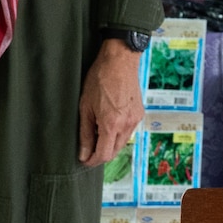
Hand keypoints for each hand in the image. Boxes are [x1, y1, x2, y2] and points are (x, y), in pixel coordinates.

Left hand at [78, 39, 144, 167]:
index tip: (83, 160)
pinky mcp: (139, 114)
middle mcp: (126, 125)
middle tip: (88, 149)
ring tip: (97, 132)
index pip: (103, 155)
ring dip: (109, 144)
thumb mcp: (85, 107)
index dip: (91, 161)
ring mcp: (135, 120)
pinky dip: (118, 133)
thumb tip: (83, 153)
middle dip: (100, 154)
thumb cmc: (99, 79)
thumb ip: (85, 133)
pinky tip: (109, 122)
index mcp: (111, 124)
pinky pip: (128, 131)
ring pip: (121, 143)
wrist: (119, 61)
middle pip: (114, 152)